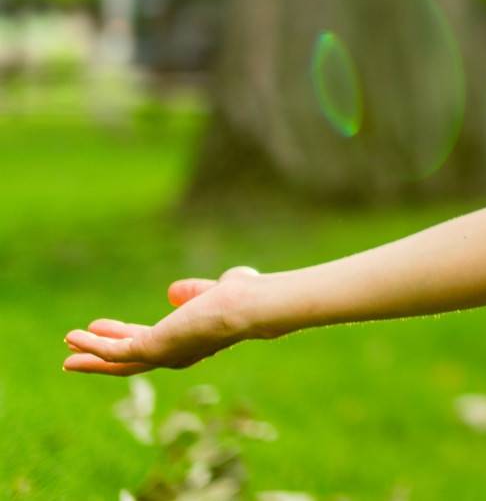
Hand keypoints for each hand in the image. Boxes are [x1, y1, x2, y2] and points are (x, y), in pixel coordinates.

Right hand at [63, 265, 267, 376]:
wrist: (251, 306)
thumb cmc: (245, 297)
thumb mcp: (214, 291)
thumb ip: (194, 293)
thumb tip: (173, 292)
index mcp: (188, 342)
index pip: (149, 342)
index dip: (122, 335)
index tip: (101, 327)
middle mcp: (175, 355)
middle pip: (128, 360)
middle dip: (101, 351)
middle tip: (74, 345)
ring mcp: (162, 355)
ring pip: (117, 361)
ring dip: (91, 352)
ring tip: (68, 342)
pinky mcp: (152, 349)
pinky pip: (113, 352)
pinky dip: (92, 345)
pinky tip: (75, 335)